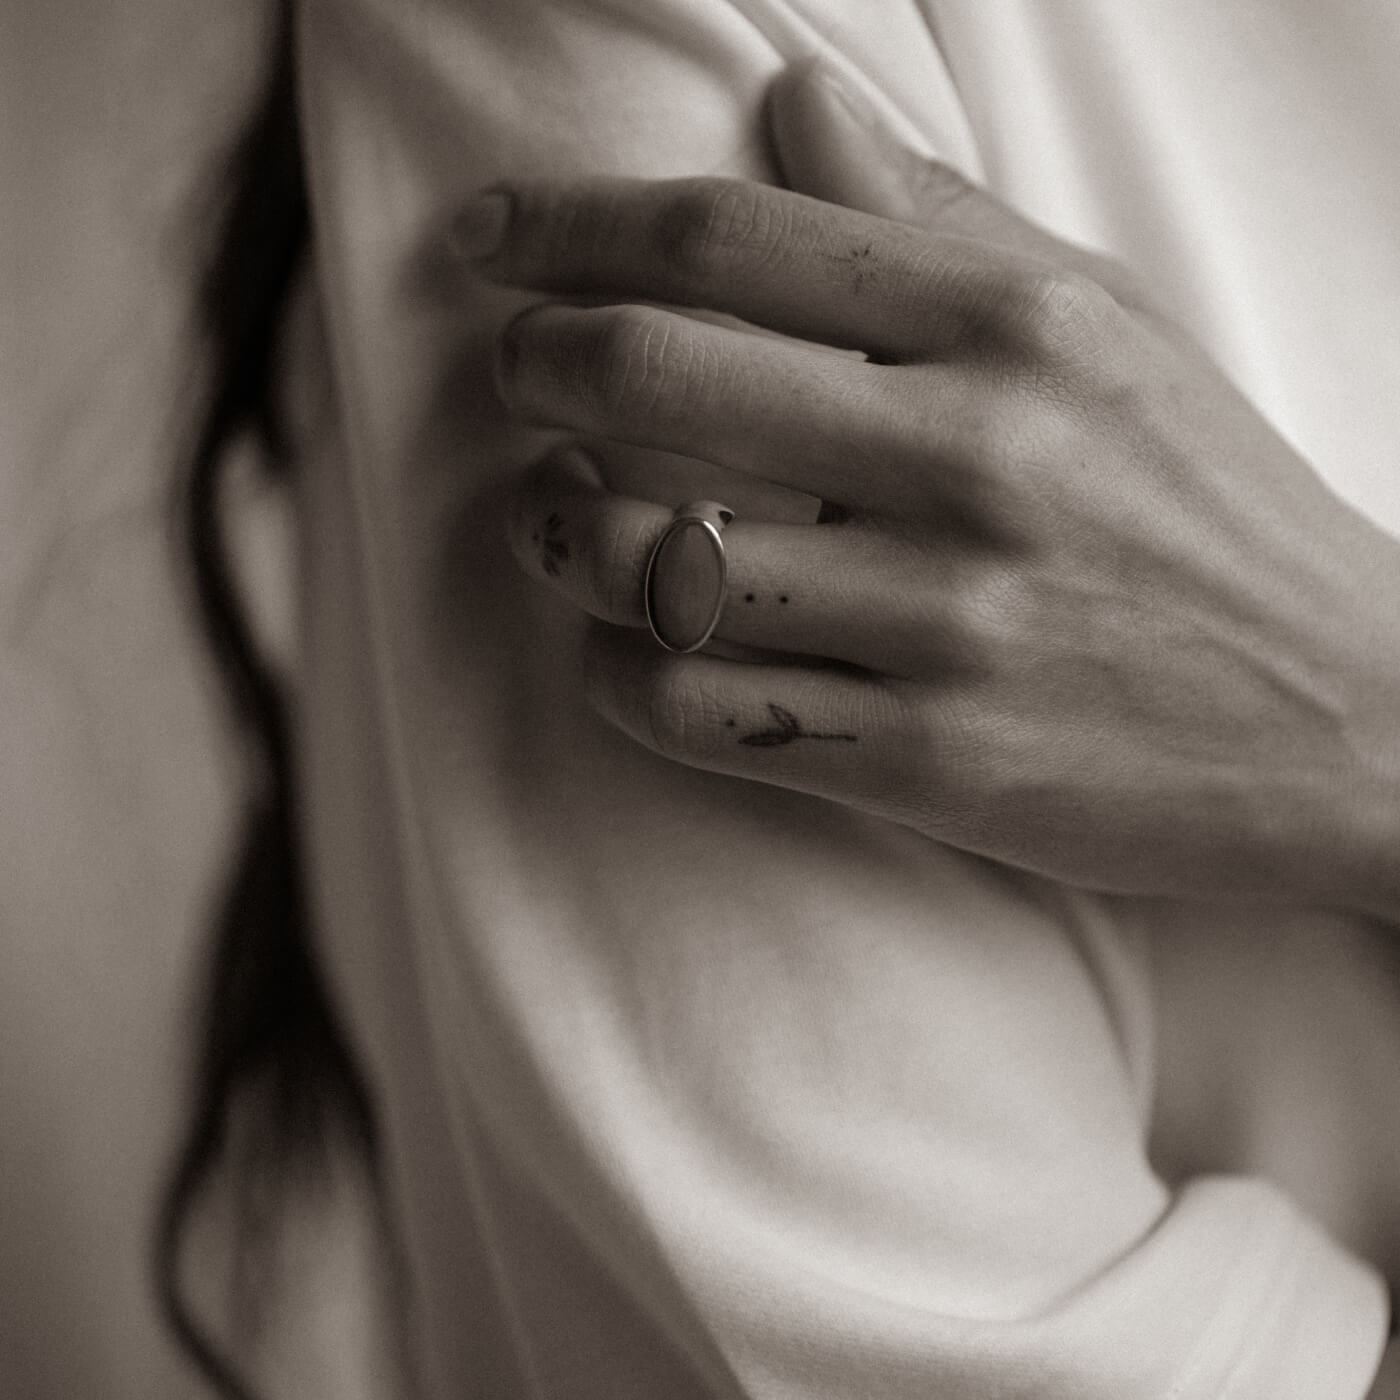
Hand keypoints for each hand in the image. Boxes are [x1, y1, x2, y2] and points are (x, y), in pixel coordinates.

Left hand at [461, 65, 1399, 916]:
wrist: (1351, 718)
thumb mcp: (1102, 333)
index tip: (490, 237)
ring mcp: (951, 622)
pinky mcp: (934, 761)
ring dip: (560, 536)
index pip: (727, 239)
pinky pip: (704, 713)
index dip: (568, 225)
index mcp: (1012, 330)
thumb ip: (937, 221)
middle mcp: (974, 463)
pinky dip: (622, 676)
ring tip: (555, 519)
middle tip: (512, 371)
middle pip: (657, 376)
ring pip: (659, 563)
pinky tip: (625, 648)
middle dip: (536, 363)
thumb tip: (796, 107)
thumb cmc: (1208, 511)